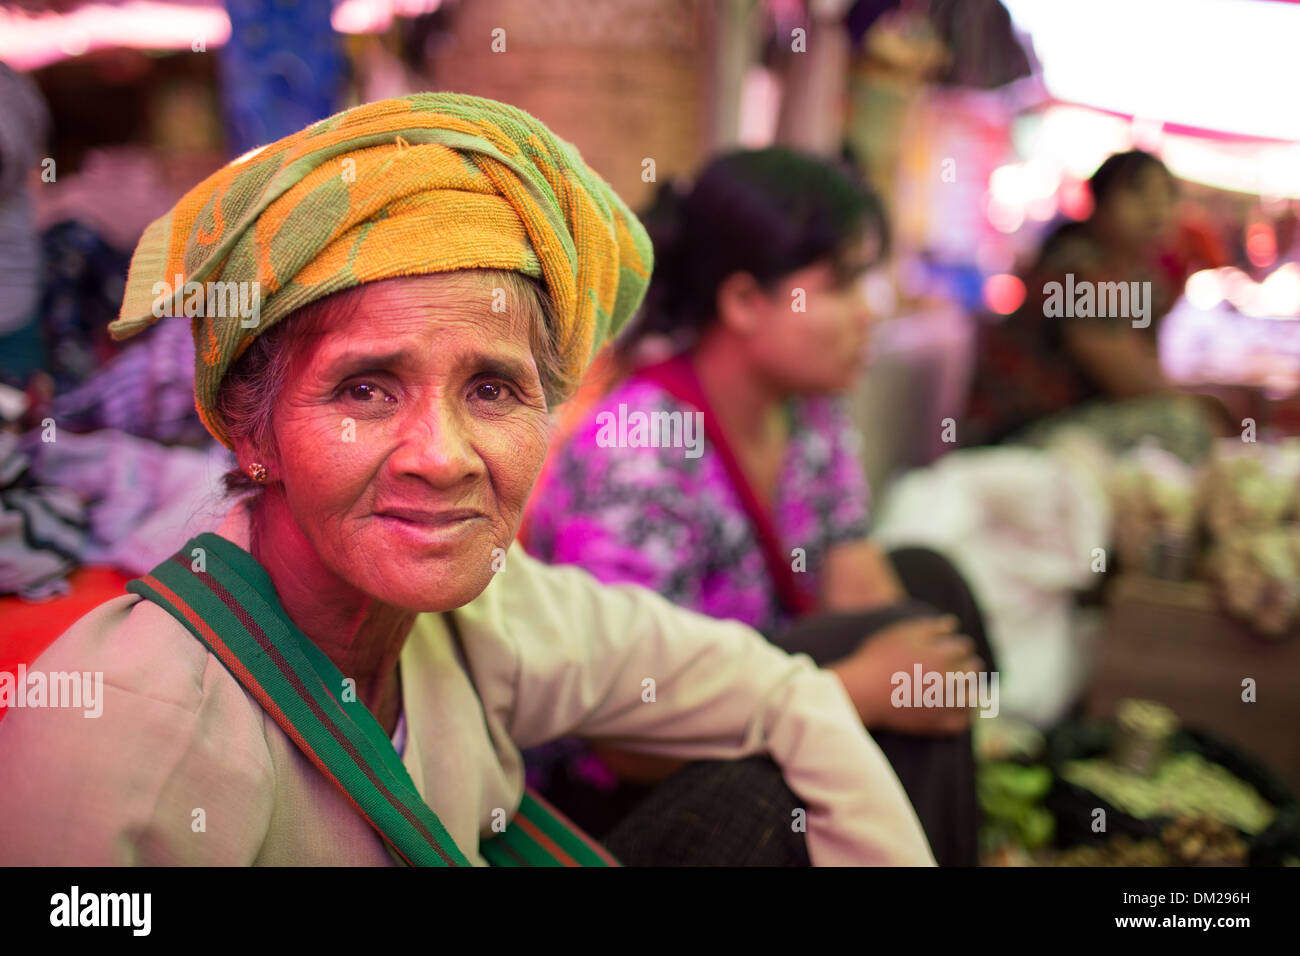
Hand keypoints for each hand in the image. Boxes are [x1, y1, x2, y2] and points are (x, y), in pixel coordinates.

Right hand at [830, 615, 984, 735]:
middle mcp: (949, 679)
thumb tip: (953, 623)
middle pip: (973, 670)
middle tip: (962, 667)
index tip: (953, 649)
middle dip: (968, 666)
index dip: (960, 646)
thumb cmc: (877, 659)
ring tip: (964, 688)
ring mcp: (944, 703)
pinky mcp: (936, 724)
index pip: (965, 647)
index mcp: (942, 655)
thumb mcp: (901, 634)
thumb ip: (930, 627)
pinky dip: (965, 715)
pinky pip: (962, 722)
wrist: (861, 692)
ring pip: (973, 697)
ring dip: (972, 690)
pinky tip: (959, 709)